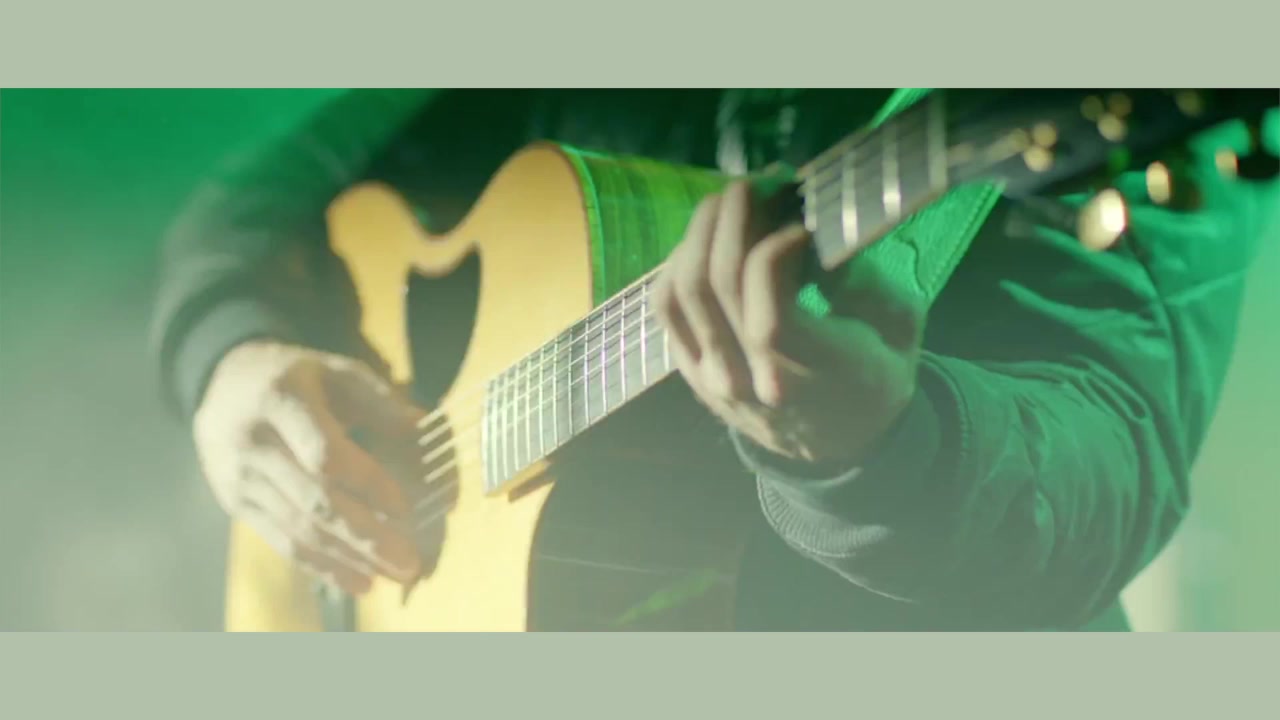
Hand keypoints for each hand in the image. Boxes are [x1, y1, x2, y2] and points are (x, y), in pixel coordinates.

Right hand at [194, 341, 427, 595]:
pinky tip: (357, 580)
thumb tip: (426, 429)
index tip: (404, 509)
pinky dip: (321, 566)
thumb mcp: (336, 371)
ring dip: (349, 559)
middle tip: (408, 563)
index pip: (325, 454)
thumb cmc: (296, 376)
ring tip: (391, 576)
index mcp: (281, 400)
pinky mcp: (237, 505)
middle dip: (366, 537)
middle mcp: (254, 443)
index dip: (367, 484)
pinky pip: (281, 542)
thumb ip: (381, 401)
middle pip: (314, 501)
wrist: (222, 383)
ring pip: (298, 529)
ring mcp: (240, 479)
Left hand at [653, 180, 925, 467]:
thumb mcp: (900, 326)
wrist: (837, 440)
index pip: (771, 315)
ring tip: (731, 199)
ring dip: (700, 232)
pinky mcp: (689, 368)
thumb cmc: (875, 371)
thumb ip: (869, 281)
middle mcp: (753, 383)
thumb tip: (815, 234)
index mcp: (818, 377)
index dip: (776, 252)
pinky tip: (708, 235)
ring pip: (682, 292)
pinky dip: (679, 260)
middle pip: (715, 287)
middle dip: (733, 219)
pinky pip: (667, 306)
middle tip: (760, 182)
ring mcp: (713, 379)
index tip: (803, 220)